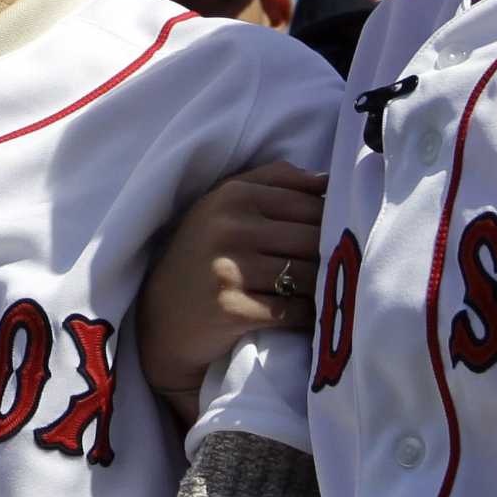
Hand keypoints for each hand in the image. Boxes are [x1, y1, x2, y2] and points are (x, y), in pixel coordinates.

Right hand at [137, 161, 327, 424]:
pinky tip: (300, 316)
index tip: (335, 239)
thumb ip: (273, 181)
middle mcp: (229, 227)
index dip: (333, 223)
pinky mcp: (232, 309)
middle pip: (315, 238)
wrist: (161, 318)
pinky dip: (306, 316)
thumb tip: (328, 179)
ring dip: (321, 288)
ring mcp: (229, 269)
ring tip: (318, 292)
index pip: (311, 203)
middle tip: (333, 270)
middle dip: (330, 257)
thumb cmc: (202, 254)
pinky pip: (295, 311)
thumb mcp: (223, 205)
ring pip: (309, 275)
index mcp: (232, 195)